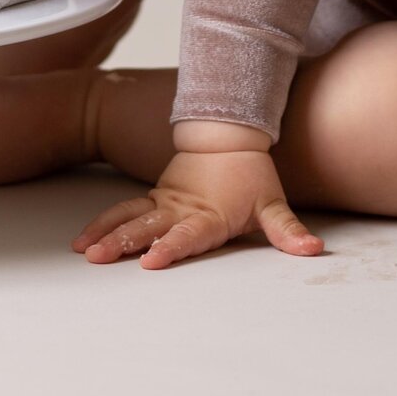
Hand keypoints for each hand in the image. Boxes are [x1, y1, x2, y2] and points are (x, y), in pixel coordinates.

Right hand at [73, 149, 323, 269]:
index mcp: (209, 215)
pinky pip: (123, 212)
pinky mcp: (154, 200)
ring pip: (130, 218)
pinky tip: (83, 242)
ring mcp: (164, 204)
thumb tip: (313, 249)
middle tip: (99, 258)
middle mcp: (181, 210)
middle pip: (148, 227)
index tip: (151, 260)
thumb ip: (288, 230)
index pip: (187, 234)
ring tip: (84, 251)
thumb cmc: (250, 174)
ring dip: (106, 234)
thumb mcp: (272, 203)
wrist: (228, 135)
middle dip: (122, 243)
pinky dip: (103, 225)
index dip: (170, 247)